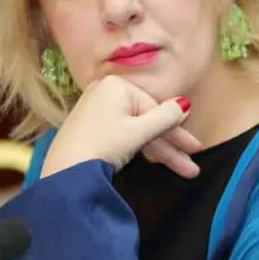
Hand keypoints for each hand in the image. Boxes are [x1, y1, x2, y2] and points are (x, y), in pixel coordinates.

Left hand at [40, 75, 199, 177]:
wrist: (63, 172)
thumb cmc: (102, 146)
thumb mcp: (139, 132)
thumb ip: (166, 117)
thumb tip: (185, 104)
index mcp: (117, 86)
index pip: (156, 109)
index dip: (178, 132)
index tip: (195, 149)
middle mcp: (105, 92)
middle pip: (148, 120)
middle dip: (171, 145)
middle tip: (190, 165)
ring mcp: (96, 110)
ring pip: (137, 130)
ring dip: (159, 150)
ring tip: (181, 169)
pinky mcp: (90, 128)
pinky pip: (123, 133)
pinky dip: (139, 146)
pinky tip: (154, 158)